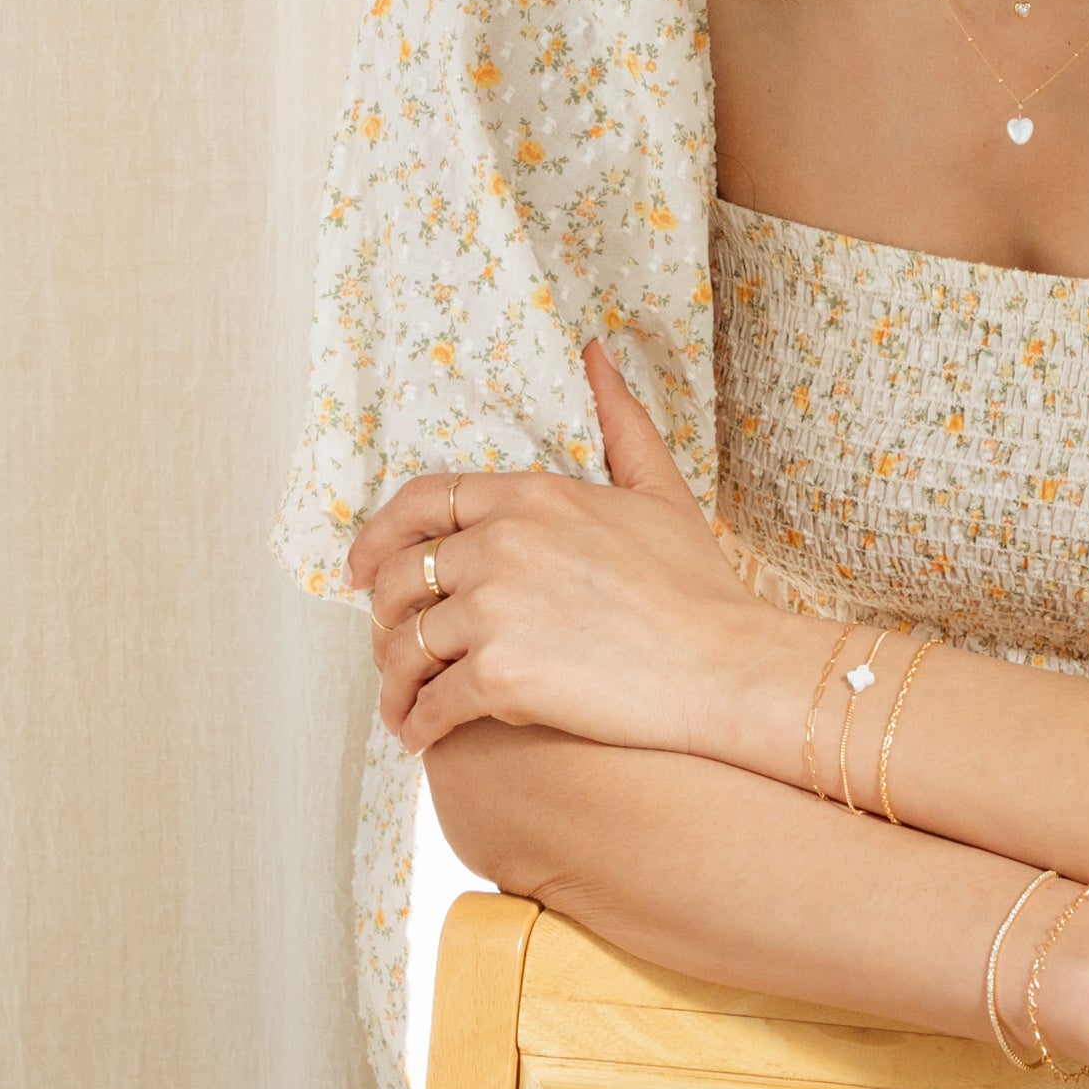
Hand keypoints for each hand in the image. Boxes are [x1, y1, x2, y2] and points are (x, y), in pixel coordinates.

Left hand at [349, 339, 768, 757]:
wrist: (726, 664)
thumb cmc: (699, 585)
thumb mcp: (660, 490)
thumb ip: (621, 422)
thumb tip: (597, 353)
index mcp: (532, 497)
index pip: (422, 502)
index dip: (379, 536)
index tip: (362, 568)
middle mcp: (500, 545)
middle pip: (396, 576)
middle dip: (382, 616)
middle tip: (391, 645)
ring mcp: (494, 610)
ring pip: (403, 647)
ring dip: (395, 682)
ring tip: (405, 704)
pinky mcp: (498, 676)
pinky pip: (428, 704)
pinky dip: (417, 725)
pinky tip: (428, 734)